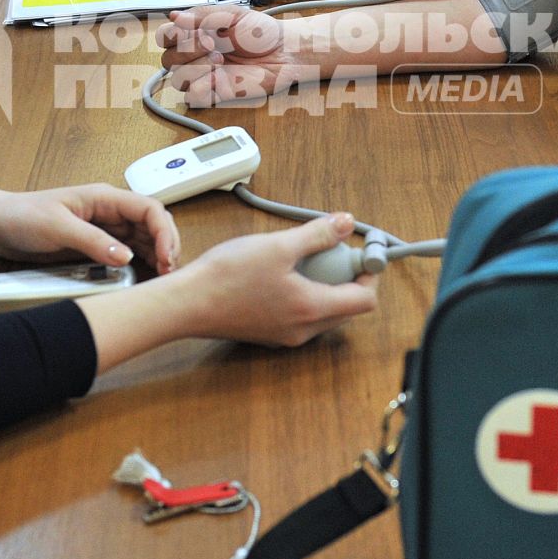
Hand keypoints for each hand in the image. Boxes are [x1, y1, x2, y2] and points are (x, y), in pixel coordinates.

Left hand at [0, 179, 181, 273]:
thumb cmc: (21, 216)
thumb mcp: (57, 228)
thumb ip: (92, 241)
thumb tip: (125, 257)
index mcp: (104, 198)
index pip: (149, 209)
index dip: (164, 233)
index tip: (165, 257)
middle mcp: (108, 212)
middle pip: (151, 225)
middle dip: (165, 247)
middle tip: (168, 273)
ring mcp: (102, 230)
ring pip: (141, 241)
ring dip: (154, 257)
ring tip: (160, 279)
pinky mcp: (93, 246)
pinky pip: (124, 255)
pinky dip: (137, 266)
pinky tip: (140, 280)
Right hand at [157, 6, 317, 105]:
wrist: (283, 51)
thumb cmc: (260, 32)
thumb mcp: (231, 13)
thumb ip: (201, 15)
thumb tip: (174, 17)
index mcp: (196, 34)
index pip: (164, 38)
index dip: (173, 36)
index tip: (196, 30)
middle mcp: (196, 56)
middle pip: (168, 60)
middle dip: (188, 51)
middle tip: (212, 44)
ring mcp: (205, 76)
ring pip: (177, 80)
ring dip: (195, 69)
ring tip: (219, 60)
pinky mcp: (216, 93)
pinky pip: (193, 97)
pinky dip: (201, 87)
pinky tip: (218, 77)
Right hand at [163, 213, 376, 346]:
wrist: (187, 303)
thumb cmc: (227, 277)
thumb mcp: (278, 246)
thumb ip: (317, 235)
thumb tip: (346, 223)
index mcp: (312, 309)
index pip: (366, 299)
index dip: (370, 273)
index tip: (362, 250)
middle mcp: (304, 329)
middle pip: (347, 307)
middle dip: (348, 276)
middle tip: (333, 248)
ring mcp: (286, 334)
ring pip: (324, 311)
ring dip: (325, 283)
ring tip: (305, 256)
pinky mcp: (270, 332)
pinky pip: (302, 314)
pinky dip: (304, 292)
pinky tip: (283, 270)